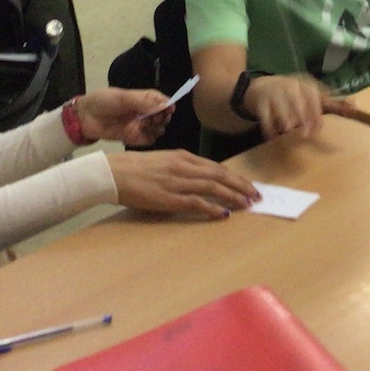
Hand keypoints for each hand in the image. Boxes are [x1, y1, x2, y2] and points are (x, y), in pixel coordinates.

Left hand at [74, 88, 172, 146]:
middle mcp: (145, 112)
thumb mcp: (123, 97)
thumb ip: (144, 101)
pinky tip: (139, 134)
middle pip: (164, 117)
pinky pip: (149, 140)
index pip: (164, 102)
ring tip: (143, 125)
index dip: (167, 106)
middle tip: (152, 119)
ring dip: (155, 128)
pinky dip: (148, 138)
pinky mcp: (134, 138)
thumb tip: (166, 105)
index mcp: (145, 99)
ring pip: (159, 130)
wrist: (85, 118)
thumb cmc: (103, 102)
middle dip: (162, 118)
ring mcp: (141, 126)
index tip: (167, 110)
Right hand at [106, 149, 257, 219]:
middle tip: (256, 195)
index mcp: (183, 156)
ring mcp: (177, 182)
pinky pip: (196, 203)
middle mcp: (184, 167)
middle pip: (220, 176)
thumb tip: (200, 177)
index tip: (247, 185)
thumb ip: (182, 167)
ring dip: (233, 196)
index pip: (216, 167)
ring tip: (247, 204)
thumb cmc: (135, 168)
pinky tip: (224, 214)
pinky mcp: (169, 197)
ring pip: (213, 188)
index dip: (235, 177)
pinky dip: (213, 208)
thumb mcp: (164, 161)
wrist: (113, 172)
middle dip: (241, 186)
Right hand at [246, 74, 356, 140]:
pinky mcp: (260, 102)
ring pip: (281, 107)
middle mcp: (290, 86)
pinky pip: (265, 116)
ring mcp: (274, 93)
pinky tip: (273, 136)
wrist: (260, 86)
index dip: (316, 113)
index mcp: (304, 84)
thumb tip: (356, 105)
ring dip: (284, 119)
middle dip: (303, 118)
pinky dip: (269, 127)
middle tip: (306, 135)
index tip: (318, 129)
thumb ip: (332, 102)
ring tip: (288, 129)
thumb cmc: (293, 92)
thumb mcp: (311, 94)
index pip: (313, 97)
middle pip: (298, 102)